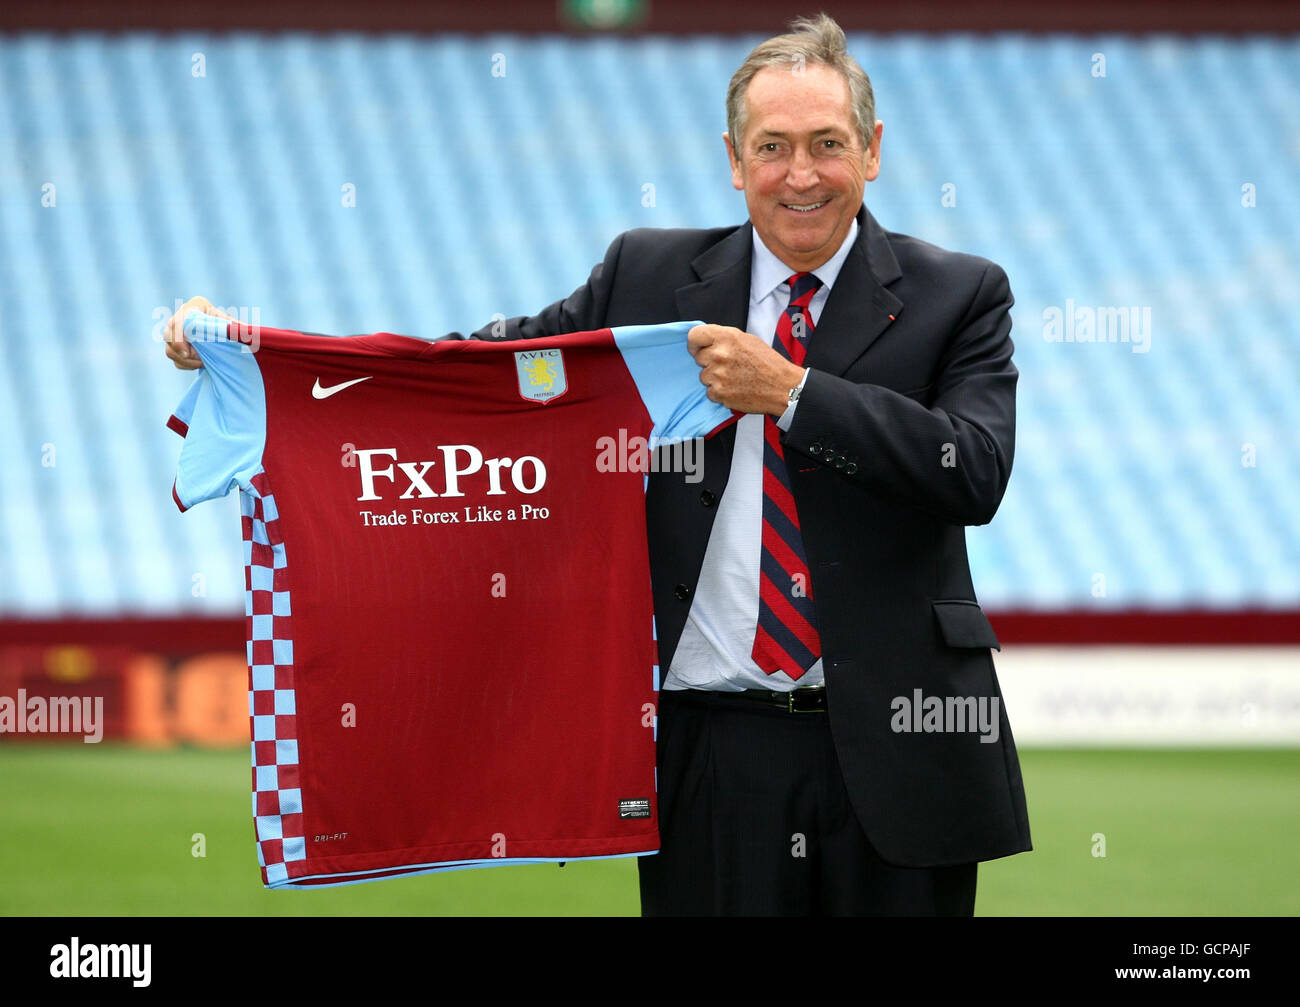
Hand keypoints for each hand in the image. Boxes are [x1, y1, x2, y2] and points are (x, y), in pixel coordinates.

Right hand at [163, 296, 234, 369]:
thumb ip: (236, 328)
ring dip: (186, 361)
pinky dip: (186, 365)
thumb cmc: (229, 324)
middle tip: (200, 361)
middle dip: (182, 352)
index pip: (178, 321)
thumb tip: (249, 334)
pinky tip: (201, 363)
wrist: (224, 332)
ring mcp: (174, 332)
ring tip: (204, 362)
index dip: (178, 338)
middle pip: (168, 336)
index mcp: (194, 307)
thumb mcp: (232, 324)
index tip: (187, 353)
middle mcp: (180, 317)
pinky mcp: (175, 346)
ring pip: (170, 350)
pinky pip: (175, 359)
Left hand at [687, 323, 805, 415]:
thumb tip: (707, 342)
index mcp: (726, 337)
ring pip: (704, 376)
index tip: (698, 349)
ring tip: (735, 379)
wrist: (783, 387)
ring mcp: (718, 374)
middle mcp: (719, 354)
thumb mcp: (747, 340)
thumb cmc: (768, 363)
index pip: (694, 336)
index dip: (694, 344)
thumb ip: (725, 339)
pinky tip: (735, 389)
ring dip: (715, 379)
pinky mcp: (719, 393)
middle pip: (699, 358)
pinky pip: (710, 392)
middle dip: (709, 362)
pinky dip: (720, 393)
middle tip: (728, 366)